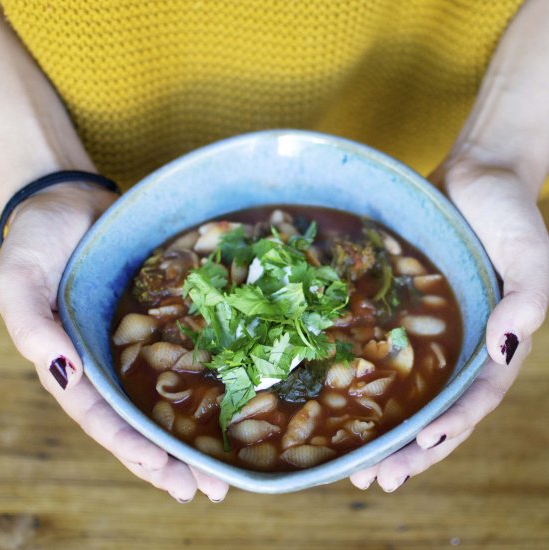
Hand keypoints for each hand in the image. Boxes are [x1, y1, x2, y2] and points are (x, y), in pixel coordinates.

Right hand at [0, 183, 228, 502]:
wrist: (69, 201)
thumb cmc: (36, 238)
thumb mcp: (18, 278)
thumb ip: (31, 326)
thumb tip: (62, 370)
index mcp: (71, 363)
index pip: (102, 418)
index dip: (134, 447)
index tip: (168, 472)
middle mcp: (105, 362)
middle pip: (139, 420)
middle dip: (172, 459)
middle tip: (212, 490)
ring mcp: (134, 344)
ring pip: (164, 398)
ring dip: (191, 434)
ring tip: (225, 469)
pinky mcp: (158, 320)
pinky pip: (182, 355)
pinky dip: (203, 382)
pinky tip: (232, 402)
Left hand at [350, 163, 548, 491]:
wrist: (476, 175)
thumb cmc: (508, 212)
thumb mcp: (531, 252)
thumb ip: (528, 298)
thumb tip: (508, 344)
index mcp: (496, 344)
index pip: (475, 401)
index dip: (450, 429)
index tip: (417, 452)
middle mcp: (462, 347)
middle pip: (438, 410)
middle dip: (411, 450)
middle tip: (374, 480)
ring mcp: (431, 333)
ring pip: (408, 392)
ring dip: (386, 431)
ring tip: (354, 464)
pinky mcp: (401, 312)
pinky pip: (383, 351)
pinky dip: (366, 379)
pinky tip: (338, 400)